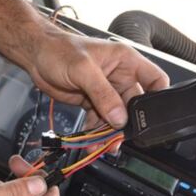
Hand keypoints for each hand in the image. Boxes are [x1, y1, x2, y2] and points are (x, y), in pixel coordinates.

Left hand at [29, 28, 168, 129]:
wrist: (36, 56)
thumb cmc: (58, 50)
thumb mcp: (83, 70)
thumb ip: (102, 94)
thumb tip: (119, 117)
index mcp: (126, 61)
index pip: (155, 79)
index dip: (158, 98)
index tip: (154, 117)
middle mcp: (120, 76)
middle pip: (134, 105)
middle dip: (129, 124)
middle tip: (121, 138)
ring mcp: (106, 90)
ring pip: (117, 117)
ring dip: (111, 132)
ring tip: (104, 145)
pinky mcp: (92, 101)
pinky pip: (101, 121)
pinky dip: (97, 133)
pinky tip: (92, 142)